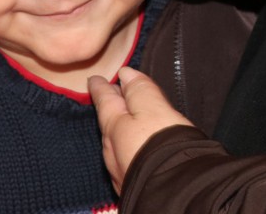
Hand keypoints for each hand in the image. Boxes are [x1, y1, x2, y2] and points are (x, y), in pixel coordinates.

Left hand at [90, 66, 192, 193]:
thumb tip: (125, 74)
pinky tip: (137, 150)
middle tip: (111, 94)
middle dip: (111, 107)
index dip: (101, 87)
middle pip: (109, 121)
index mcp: (113, 126)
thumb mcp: (152, 108)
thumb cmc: (162, 145)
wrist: (172, 191)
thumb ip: (139, 90)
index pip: (105, 100)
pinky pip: (127, 158)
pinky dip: (130, 147)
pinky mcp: (133, 185)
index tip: (93, 79)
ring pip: (116, 142)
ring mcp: (121, 170)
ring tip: (126, 120)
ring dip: (120, 129)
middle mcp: (111, 150)